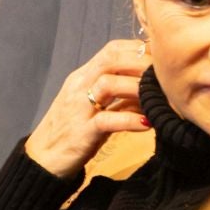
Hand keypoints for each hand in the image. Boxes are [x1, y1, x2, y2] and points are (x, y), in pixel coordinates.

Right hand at [23, 38, 150, 177]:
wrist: (42, 160)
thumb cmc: (73, 133)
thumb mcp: (96, 110)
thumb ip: (121, 99)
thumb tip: (152, 93)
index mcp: (83, 77)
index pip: (112, 50)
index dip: (139, 50)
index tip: (163, 59)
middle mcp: (79, 86)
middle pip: (111, 59)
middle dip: (142, 62)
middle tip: (167, 75)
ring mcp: (78, 107)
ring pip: (109, 84)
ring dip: (138, 88)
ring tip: (160, 97)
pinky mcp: (82, 131)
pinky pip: (108, 120)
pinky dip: (131, 120)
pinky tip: (147, 124)